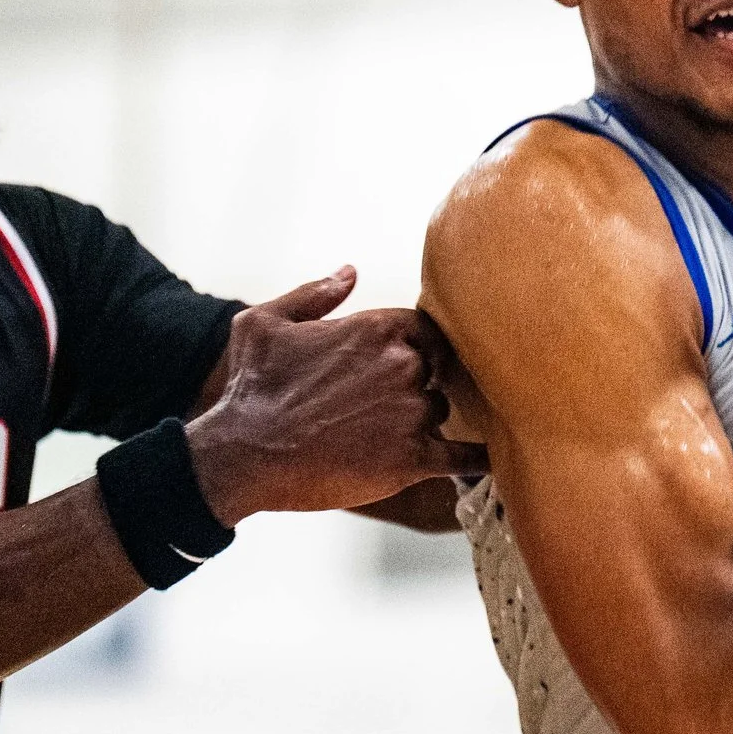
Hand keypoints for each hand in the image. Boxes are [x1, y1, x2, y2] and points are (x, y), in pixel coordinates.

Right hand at [187, 268, 487, 521]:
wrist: (243, 455)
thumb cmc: (251, 389)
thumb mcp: (266, 322)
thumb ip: (315, 293)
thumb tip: (350, 271)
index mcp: (377, 328)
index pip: (426, 330)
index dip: (416, 348)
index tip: (402, 364)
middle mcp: (404, 366)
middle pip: (435, 371)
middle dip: (414, 384)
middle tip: (383, 405)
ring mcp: (413, 412)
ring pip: (439, 411)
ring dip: (420, 422)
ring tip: (381, 437)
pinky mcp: (414, 460)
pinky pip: (465, 457)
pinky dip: (478, 460)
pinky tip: (489, 462)